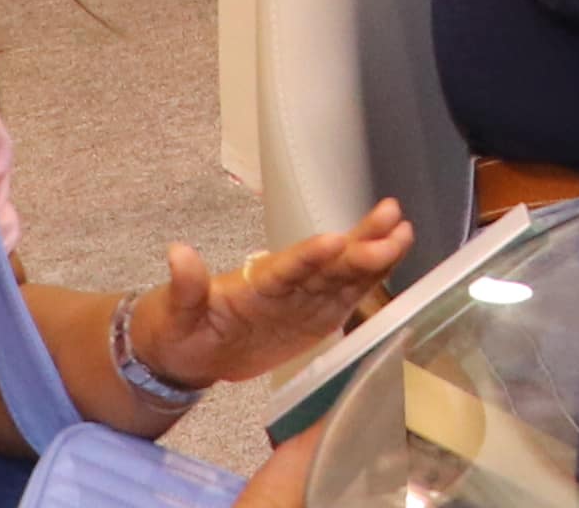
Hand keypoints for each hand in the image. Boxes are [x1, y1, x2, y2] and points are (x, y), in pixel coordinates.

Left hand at [139, 210, 413, 392]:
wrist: (190, 350)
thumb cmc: (179, 327)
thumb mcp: (174, 313)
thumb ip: (185, 286)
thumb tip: (177, 254)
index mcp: (256, 282)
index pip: (286, 267)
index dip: (309, 257)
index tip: (335, 240)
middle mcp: (287, 284)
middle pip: (327, 265)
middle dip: (360, 249)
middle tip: (394, 227)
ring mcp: (304, 299)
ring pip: (344, 274)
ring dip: (374, 256)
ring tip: (404, 232)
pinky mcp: (315, 316)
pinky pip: (346, 297)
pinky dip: (371, 281)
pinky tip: (395, 261)